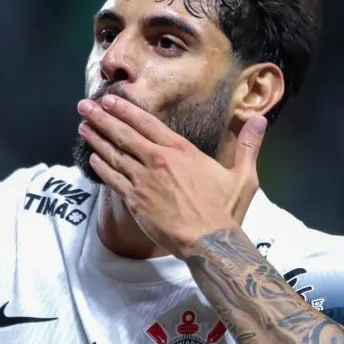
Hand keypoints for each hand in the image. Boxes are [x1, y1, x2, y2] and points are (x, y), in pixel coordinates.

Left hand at [77, 94, 267, 256]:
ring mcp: (143, 181)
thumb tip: (261, 119)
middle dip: (102, 118)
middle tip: (84, 106)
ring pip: (114, 154)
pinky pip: (113, 179)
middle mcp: (158, 161)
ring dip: (97, 138)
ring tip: (83, 126)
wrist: (209, 243)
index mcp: (181, 151)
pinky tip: (93, 157)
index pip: (147, 123)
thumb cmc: (225, 211)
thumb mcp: (243, 176)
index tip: (109, 99)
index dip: (126, 109)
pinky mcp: (135, 201)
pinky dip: (101, 166)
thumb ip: (248, 145)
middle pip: (124, 134)